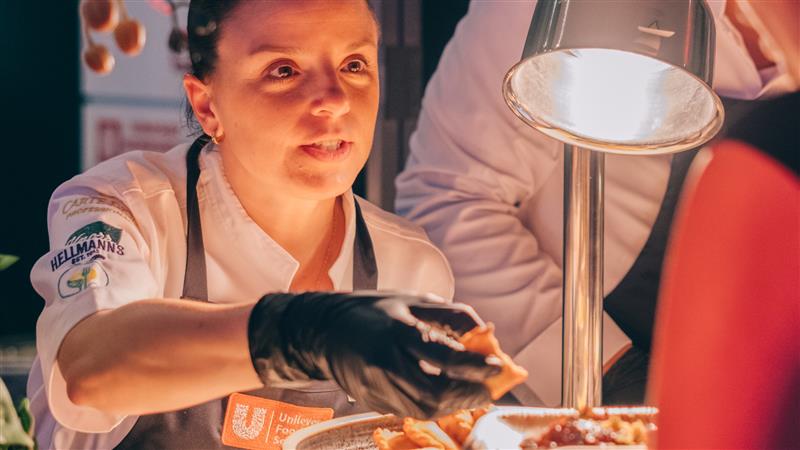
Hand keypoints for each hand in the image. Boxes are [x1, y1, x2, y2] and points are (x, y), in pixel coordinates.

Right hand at [247, 291, 500, 418]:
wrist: (323, 331)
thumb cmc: (373, 310)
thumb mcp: (412, 300)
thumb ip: (451, 315)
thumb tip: (486, 332)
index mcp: (395, 331)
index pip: (441, 353)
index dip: (473, 364)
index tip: (498, 366)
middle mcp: (384, 363)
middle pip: (434, 391)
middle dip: (468, 393)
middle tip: (490, 386)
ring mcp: (376, 386)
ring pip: (424, 408)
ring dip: (455, 404)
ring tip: (474, 393)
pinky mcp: (372, 401)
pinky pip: (411, 411)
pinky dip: (436, 407)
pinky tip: (449, 397)